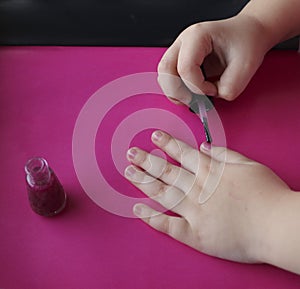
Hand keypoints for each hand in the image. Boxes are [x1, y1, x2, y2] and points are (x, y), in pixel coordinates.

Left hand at [124, 130, 291, 263]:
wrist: (277, 227)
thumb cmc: (267, 195)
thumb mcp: (250, 165)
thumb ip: (225, 155)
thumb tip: (204, 147)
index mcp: (211, 172)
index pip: (183, 153)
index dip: (167, 144)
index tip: (153, 136)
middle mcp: (198, 189)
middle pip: (167, 171)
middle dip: (147, 160)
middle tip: (131, 153)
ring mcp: (194, 212)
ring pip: (162, 193)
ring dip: (144, 182)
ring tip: (129, 172)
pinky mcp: (195, 235)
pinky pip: (168, 225)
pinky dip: (151, 217)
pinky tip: (137, 208)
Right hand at [158, 14, 270, 102]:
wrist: (247, 33)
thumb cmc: (246, 41)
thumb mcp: (246, 65)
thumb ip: (230, 87)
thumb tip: (214, 98)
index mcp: (198, 36)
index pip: (185, 68)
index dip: (198, 87)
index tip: (213, 91)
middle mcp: (183, 42)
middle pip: (165, 70)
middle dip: (178, 92)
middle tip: (194, 102)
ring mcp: (179, 51)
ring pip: (164, 76)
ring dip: (175, 92)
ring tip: (193, 99)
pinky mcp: (180, 61)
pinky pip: (169, 79)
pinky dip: (178, 91)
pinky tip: (192, 94)